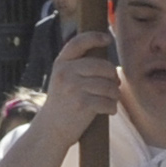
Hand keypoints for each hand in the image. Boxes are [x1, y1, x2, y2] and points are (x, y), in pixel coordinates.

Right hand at [34, 33, 121, 149]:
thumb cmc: (63, 101)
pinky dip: (112, 108)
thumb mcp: (63, 78)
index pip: (79, 42)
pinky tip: (107, 110)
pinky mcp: (82, 104)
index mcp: (61, 63)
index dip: (95, 37)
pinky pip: (109, 101)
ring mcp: (73, 88)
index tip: (108, 38)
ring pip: (110, 85)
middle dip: (113, 78)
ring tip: (109, 100)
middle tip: (112, 86)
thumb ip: (78, 64)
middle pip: (104, 66)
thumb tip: (104, 46)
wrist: (51, 129)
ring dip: (114, 95)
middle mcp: (65, 73)